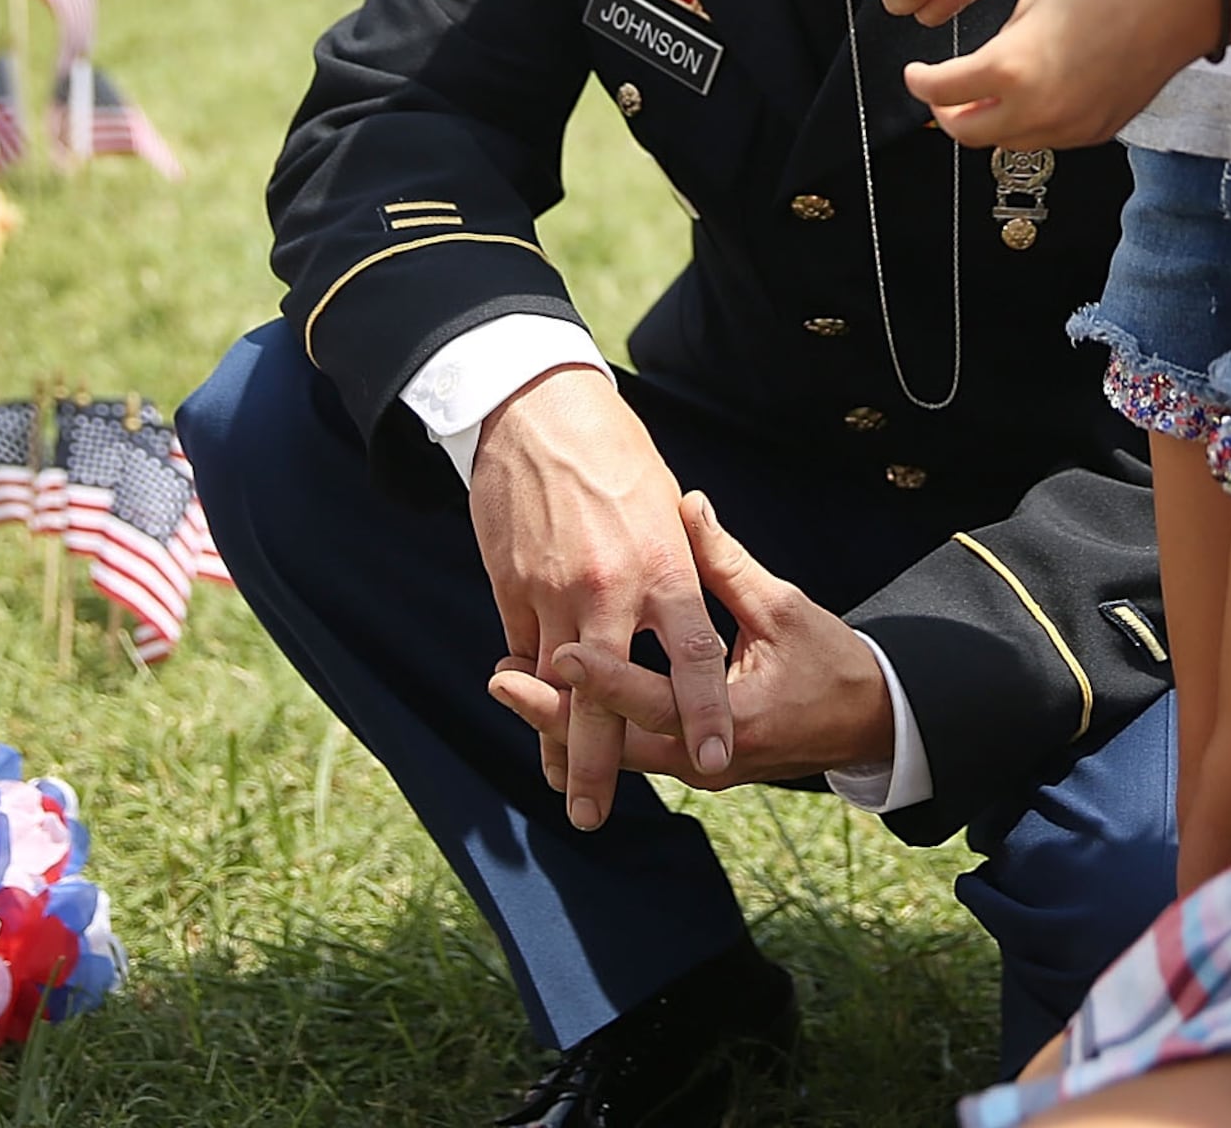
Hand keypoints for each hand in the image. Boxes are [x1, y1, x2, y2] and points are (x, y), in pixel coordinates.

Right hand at [464, 369, 732, 826]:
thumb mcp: (664, 509)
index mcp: (663, 568)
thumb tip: (695, 621)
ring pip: (554, 684)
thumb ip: (685, 569)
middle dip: (601, 763)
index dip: (705, 712)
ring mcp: (553, 591)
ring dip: (554, 739)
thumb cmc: (615, 456)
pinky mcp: (512, 586)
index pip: (692, 657)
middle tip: (595, 816)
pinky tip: (533, 720)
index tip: (718, 760)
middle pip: (609, 695)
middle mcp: (609, 590)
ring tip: (559, 786)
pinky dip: (529, 687)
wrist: (538, 414)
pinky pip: (522, 650)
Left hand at [488, 491, 897, 786]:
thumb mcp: (784, 608)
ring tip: (507, 679)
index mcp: (735, 721)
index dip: (605, 679)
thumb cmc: (832, 662)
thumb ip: (726, 564)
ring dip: (563, 719)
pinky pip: (630, 746)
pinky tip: (551, 691)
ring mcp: (695, 767)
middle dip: (554, 715)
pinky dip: (591, 722)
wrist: (867, 723)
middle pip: (617, 742)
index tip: (559, 652)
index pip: (655, 703)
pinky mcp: (689, 761)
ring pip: (616, 749)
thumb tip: (688, 505)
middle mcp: (706, 759)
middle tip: (500, 678)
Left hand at [903, 0, 1207, 150]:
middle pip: (968, 134)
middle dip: (948, 114)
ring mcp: (1069, 128)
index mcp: (1012, 68)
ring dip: (991, 121)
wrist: (1177, 3)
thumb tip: (986, 68)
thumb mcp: (1034, 3)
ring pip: (1008, 141)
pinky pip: (1048, 137)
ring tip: (992, 91)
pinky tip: (1039, 92)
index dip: (920, 83)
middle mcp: (1037, 109)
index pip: (942, 91)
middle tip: (945, 93)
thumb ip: (1001, 43)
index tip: (915, 75)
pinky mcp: (1095, 133)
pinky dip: (1031, 121)